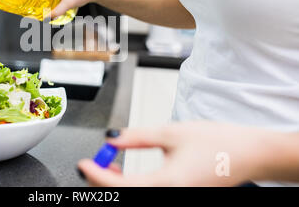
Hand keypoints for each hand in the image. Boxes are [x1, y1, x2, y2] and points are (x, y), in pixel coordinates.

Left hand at [78, 121, 273, 186]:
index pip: (120, 187)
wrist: (248, 154)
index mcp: (168, 183)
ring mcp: (176, 198)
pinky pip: (147, 194)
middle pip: (125, 196)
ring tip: (108, 161)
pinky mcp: (180, 196)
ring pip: (136, 196)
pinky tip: (125, 171)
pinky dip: (132, 185)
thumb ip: (137, 137)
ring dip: (117, 183)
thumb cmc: (218, 143)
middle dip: (103, 181)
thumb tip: (112, 139)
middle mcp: (171, 196)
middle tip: (94, 161)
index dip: (96, 175)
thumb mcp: (172, 133)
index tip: (84, 163)